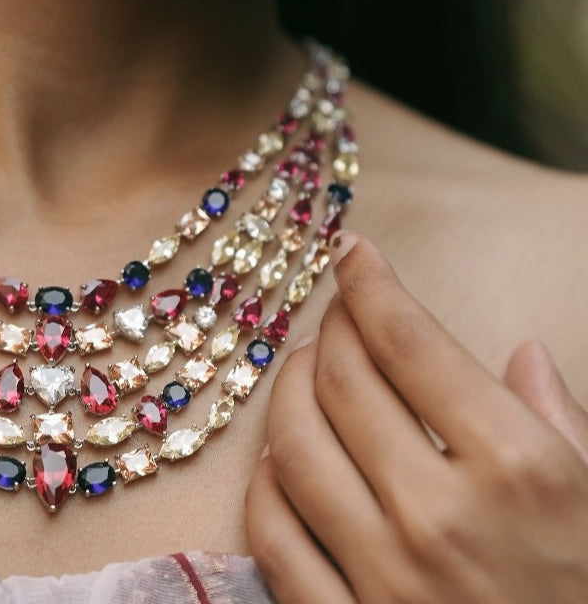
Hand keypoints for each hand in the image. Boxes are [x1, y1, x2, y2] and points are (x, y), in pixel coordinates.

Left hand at [245, 233, 587, 603]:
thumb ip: (562, 421)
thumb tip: (521, 352)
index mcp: (521, 469)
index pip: (409, 338)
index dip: (371, 280)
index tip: (352, 252)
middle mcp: (444, 514)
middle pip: (342, 376)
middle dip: (331, 326)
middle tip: (335, 313)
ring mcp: (386, 577)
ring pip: (294, 442)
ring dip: (288, 390)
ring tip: (307, 370)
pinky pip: (273, 532)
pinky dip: (266, 481)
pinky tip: (281, 458)